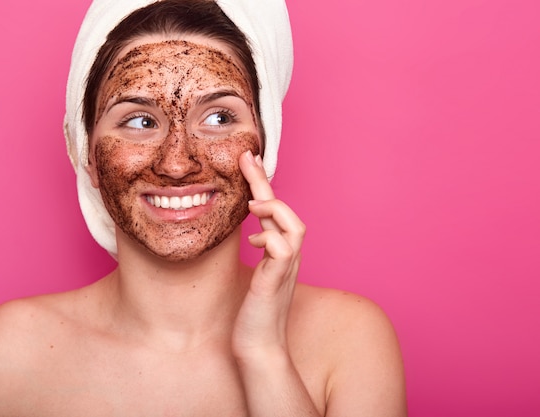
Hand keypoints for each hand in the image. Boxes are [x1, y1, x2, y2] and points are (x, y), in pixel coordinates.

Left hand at [232, 150, 305, 360]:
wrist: (259, 347)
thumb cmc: (253, 313)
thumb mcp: (253, 274)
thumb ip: (256, 252)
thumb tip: (249, 233)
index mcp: (280, 252)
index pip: (274, 211)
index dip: (262, 185)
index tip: (249, 160)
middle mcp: (288, 257)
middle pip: (287, 212)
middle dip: (266, 183)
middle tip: (247, 158)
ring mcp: (285, 270)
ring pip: (295, 227)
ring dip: (274, 210)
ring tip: (253, 206)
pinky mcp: (276, 283)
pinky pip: (283, 252)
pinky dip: (269, 239)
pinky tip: (254, 241)